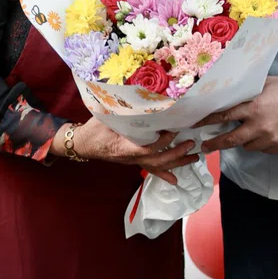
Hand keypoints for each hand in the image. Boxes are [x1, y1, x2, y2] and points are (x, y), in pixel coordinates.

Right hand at [54, 120, 198, 184]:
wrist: (83, 143)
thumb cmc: (93, 129)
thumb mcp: (104, 117)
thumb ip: (120, 111)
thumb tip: (136, 98)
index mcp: (123, 147)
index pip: (147, 149)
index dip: (162, 142)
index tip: (173, 130)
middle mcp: (130, 158)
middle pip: (156, 160)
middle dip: (176, 154)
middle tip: (191, 144)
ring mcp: (132, 161)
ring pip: (156, 166)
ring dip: (176, 163)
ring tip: (194, 158)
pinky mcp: (133, 160)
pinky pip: (150, 169)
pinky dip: (164, 174)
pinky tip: (175, 180)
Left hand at [194, 76, 277, 154]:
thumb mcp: (262, 85)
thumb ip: (245, 93)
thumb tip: (225, 95)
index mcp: (253, 108)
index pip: (224, 116)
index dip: (207, 122)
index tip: (195, 125)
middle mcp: (259, 125)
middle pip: (230, 140)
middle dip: (215, 144)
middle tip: (205, 146)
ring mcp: (269, 138)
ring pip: (246, 146)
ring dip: (243, 140)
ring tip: (247, 131)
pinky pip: (261, 149)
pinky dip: (259, 143)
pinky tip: (264, 133)